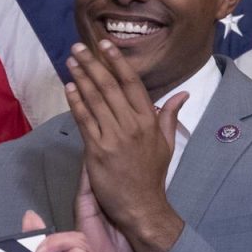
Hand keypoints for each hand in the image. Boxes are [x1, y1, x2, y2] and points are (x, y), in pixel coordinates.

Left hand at [64, 40, 185, 251]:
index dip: (117, 62)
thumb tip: (183, 95)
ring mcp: (114, 137)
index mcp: (149, 120)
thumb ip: (169, 116)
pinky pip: (84, 121)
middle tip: (78, 47)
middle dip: (92, 64)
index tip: (104, 45)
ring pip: (95, 100)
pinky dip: (75, 102)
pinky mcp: (97, 151)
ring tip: (70, 61)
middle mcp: (132, 125)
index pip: (132, 83)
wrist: (141, 205)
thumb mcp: (167, 143)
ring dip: (81, 78)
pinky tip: (69, 88)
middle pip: (109, 87)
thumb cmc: (152, 175)